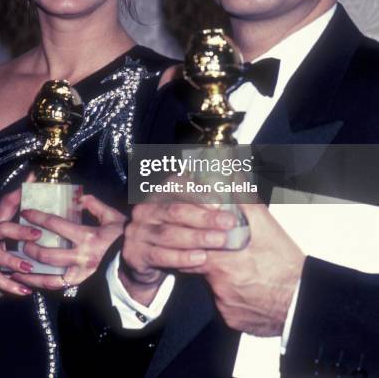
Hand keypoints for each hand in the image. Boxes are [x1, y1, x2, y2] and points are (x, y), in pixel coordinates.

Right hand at [0, 184, 41, 316]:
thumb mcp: (8, 258)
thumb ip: (23, 248)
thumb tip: (52, 241)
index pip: (6, 205)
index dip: (19, 192)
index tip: (34, 178)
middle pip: (1, 227)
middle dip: (20, 230)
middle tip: (38, 235)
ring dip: (14, 262)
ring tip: (30, 268)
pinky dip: (9, 284)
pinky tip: (24, 290)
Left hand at [12, 195, 125, 289]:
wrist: (136, 262)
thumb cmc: (123, 237)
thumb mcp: (112, 217)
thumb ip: (95, 205)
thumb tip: (80, 196)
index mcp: (88, 236)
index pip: (56, 225)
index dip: (38, 217)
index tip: (26, 212)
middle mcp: (81, 256)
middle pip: (48, 253)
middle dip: (30, 246)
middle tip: (21, 239)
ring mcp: (80, 273)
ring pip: (49, 275)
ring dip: (31, 270)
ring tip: (17, 264)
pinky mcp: (81, 283)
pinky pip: (58, 286)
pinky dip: (42, 284)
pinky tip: (30, 281)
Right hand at [119, 201, 234, 304]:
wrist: (144, 262)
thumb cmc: (173, 232)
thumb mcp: (185, 215)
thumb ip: (204, 204)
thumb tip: (236, 191)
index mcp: (157, 194)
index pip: (175, 185)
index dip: (198, 192)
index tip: (221, 202)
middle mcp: (144, 209)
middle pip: (175, 210)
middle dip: (204, 217)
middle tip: (229, 223)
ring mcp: (137, 231)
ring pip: (169, 234)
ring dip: (197, 237)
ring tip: (220, 240)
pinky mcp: (135, 253)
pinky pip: (160, 255)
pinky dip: (182, 257)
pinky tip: (201, 258)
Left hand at [182, 202, 305, 335]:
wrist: (303, 301)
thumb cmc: (286, 266)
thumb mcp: (266, 227)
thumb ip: (244, 201)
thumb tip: (233, 180)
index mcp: (221, 262)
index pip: (195, 247)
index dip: (200, 239)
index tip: (206, 234)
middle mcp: (219, 286)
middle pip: (202, 266)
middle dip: (211, 257)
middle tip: (229, 252)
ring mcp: (225, 305)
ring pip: (214, 286)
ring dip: (222, 276)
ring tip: (244, 269)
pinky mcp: (232, 320)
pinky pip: (226, 305)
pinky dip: (232, 296)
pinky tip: (247, 288)